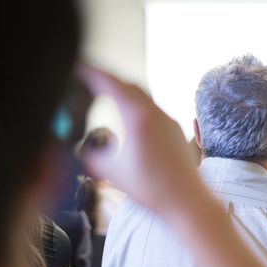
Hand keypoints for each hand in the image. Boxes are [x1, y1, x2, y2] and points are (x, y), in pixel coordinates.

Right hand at [78, 64, 200, 216]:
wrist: (188, 201)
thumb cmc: (154, 189)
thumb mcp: (112, 172)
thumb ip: (91, 157)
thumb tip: (83, 150)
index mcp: (139, 118)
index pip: (111, 84)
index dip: (91, 72)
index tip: (78, 65)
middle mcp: (156, 114)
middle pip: (128, 86)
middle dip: (107, 80)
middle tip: (88, 80)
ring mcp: (168, 120)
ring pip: (142, 97)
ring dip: (123, 93)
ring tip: (106, 97)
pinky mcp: (175, 130)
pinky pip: (152, 110)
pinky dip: (136, 107)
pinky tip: (129, 120)